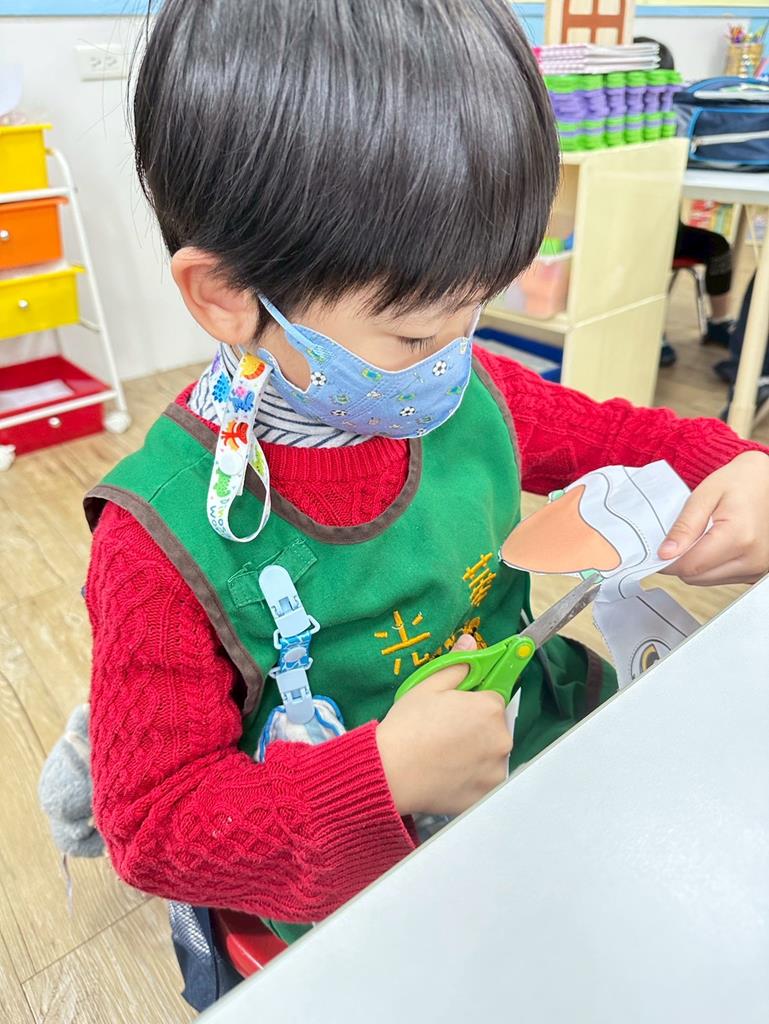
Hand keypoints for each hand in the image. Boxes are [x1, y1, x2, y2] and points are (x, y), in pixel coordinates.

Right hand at [376, 634, 512, 816]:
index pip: (493, 698)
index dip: (474, 702)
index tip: (456, 710)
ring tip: (444, 756)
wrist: (390, 773)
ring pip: (491, 754)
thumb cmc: (407, 727)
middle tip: (445, 733)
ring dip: (477, 753)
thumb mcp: (428, 686)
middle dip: (477, 727)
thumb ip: (457, 665)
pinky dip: (472, 777)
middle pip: (496, 727)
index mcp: (489, 708)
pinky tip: (448, 773)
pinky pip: (485, 780)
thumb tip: (471, 643)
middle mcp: (501, 738)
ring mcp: (496, 769)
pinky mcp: (487, 793)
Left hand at [659, 451, 768, 585]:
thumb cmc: (740, 482)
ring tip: (702, 537)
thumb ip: (684, 526)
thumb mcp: (705, 495)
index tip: (660, 549)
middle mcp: (753, 558)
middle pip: (696, 578)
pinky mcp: (757, 572)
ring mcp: (758, 568)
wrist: (767, 480)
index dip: (667, 560)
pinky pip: (722, 579)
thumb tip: (665, 553)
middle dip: (681, 561)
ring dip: (696, 564)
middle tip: (681, 537)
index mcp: (739, 537)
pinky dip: (711, 565)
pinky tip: (715, 545)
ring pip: (707, 581)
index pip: (689, 566)